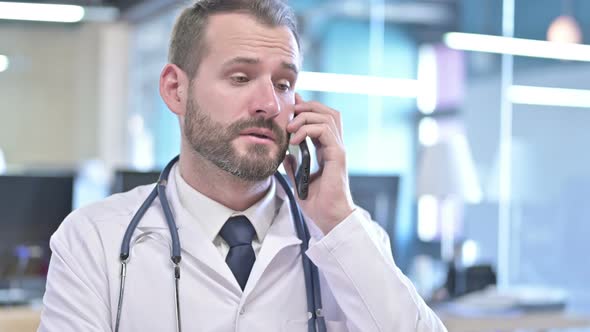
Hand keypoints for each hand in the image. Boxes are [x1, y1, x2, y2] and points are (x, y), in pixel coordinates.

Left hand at [284, 93, 354, 233]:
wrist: (329, 218)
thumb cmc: (318, 204)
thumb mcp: (299, 181)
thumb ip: (293, 166)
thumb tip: (286, 155)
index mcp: (327, 150)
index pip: (321, 120)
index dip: (307, 109)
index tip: (291, 105)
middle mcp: (335, 147)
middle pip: (329, 112)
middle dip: (309, 106)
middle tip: (291, 110)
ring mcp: (338, 150)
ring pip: (328, 117)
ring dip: (306, 116)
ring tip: (290, 126)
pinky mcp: (338, 156)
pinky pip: (326, 131)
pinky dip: (309, 129)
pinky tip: (295, 139)